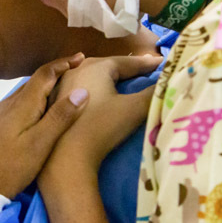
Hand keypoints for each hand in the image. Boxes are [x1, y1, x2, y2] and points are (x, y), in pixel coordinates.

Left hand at [0, 55, 87, 198]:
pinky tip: (39, 114)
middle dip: (56, 74)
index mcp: (23, 104)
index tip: (81, 58)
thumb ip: (60, 117)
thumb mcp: (41, 143)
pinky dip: (34, 102)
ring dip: (44, 89)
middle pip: (35, 82)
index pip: (45, 74)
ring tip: (62, 92)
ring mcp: (0, 116)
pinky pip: (19, 106)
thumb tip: (81, 91)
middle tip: (76, 72)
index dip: (64, 64)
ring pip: (26, 94)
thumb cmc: (10, 166)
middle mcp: (10, 104)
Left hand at [40, 54, 160, 187]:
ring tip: (118, 78)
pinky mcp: (50, 104)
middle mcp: (74, 71)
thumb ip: (153, 92)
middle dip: (125, 67)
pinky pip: (74, 89)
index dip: (145, 64)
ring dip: (104, 75)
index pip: (125, 62)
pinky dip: (88, 88)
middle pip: (105, 65)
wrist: (64, 160)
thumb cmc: (101, 128)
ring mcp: (59, 87)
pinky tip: (90, 93)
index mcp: (94, 67)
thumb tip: (171, 80)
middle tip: (142, 69)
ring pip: (87, 75)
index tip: (160, 62)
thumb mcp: (133, 109)